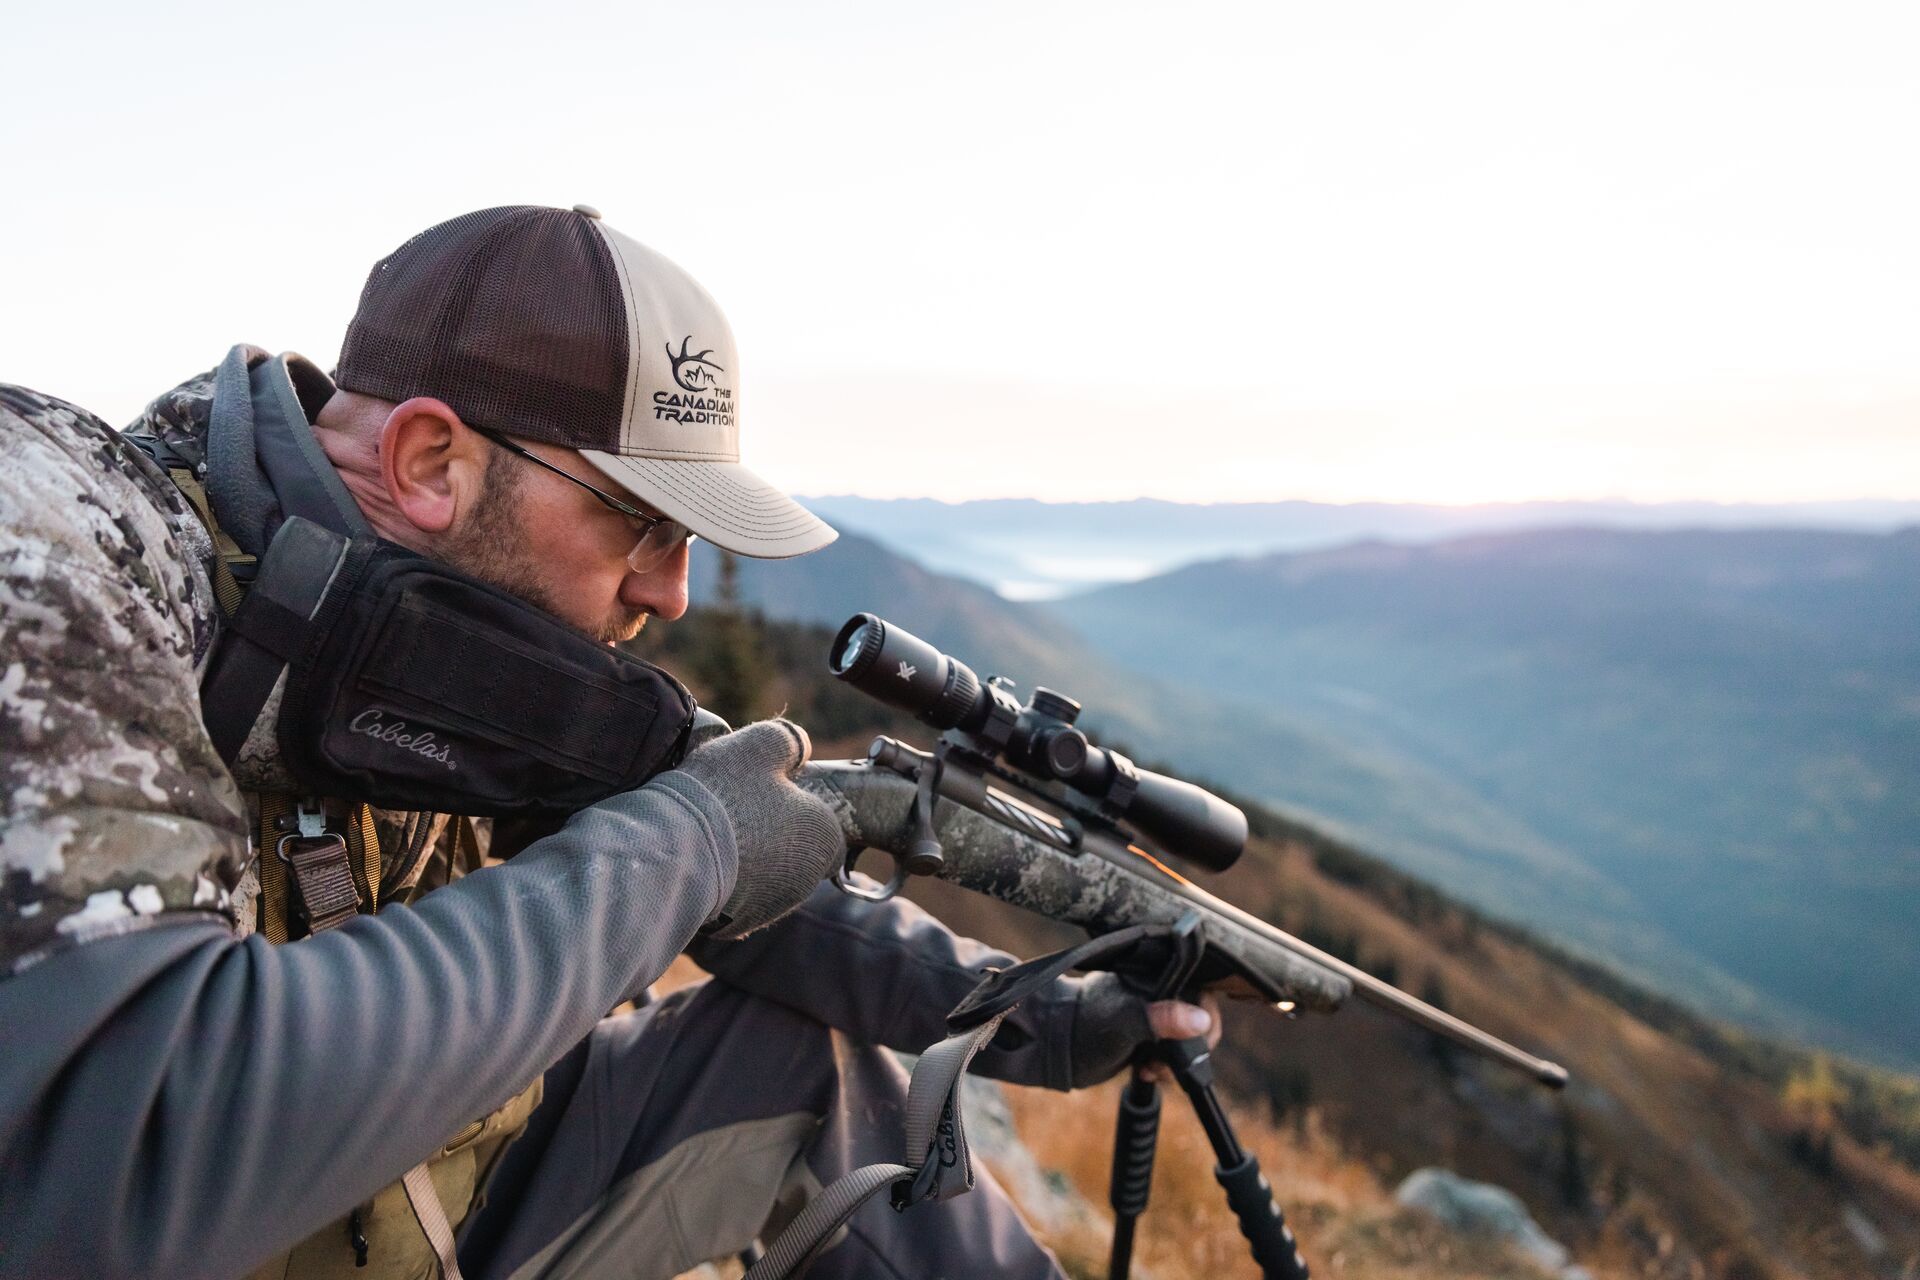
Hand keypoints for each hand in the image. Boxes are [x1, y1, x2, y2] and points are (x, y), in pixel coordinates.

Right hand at [674, 719, 846, 938]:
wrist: (675, 851)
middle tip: (733, 808)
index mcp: (825, 837)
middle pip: (792, 849)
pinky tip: (699, 859)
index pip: (820, 822)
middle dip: (768, 831)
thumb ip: (791, 742)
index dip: (793, 803)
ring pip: (763, 875)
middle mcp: (808, 881)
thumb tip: (799, 750)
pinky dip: (721, 881)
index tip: (762, 791)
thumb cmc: (726, 793)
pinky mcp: (736, 927)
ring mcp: (771, 909)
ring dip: (745, 857)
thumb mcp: (764, 743)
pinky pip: (733, 897)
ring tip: (710, 832)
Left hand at [1069, 979, 1224, 1087]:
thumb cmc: (1083, 1025)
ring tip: (1152, 1067)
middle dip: (1190, 1044)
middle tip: (1168, 1059)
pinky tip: (1148, 1070)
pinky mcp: (1149, 1035)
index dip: (1205, 1013)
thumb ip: (1160, 1018)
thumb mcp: (1124, 1020)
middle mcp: (1159, 989)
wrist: (1056, 1050)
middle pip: (1199, 1014)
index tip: (1196, 1036)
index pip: (1201, 985)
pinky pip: (1173, 1050)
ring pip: (1188, 1036)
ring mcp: (1155, 1012)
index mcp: (1156, 973)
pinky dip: (1166, 1065)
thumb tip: (1200, 1020)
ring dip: (1176, 1060)